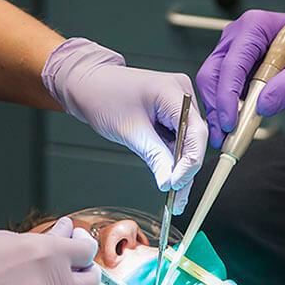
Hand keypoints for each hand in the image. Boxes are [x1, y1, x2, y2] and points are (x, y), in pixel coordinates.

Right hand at [0, 218, 99, 284]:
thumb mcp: (5, 239)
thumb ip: (42, 239)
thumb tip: (63, 232)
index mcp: (43, 254)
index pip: (87, 252)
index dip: (85, 245)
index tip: (76, 239)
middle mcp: (46, 281)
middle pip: (91, 283)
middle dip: (89, 272)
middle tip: (76, 262)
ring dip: (60, 280)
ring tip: (37, 266)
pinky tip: (17, 281)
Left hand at [42, 38, 207, 214]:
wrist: (89, 85)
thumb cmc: (104, 98)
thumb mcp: (131, 132)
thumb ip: (155, 157)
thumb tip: (169, 183)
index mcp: (174, 91)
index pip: (195, 132)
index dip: (190, 162)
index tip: (176, 184)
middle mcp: (182, 93)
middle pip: (194, 139)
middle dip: (185, 170)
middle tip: (177, 198)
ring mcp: (177, 102)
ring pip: (187, 142)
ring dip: (180, 168)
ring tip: (174, 196)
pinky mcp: (171, 112)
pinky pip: (178, 139)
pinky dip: (172, 158)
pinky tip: (169, 178)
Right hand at [196, 10, 284, 147]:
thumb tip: (263, 106)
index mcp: (254, 27)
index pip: (231, 65)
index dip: (227, 97)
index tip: (230, 123)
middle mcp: (236, 38)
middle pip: (211, 75)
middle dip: (216, 108)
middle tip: (223, 135)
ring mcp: (230, 52)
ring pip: (210, 85)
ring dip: (216, 112)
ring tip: (224, 136)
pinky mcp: (230, 68)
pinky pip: (219, 91)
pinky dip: (223, 110)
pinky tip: (230, 126)